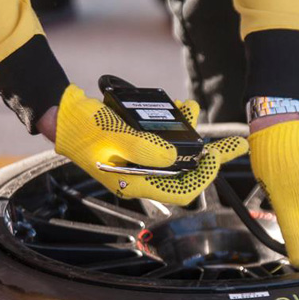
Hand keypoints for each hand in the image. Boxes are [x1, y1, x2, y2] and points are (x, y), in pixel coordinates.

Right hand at [53, 85, 247, 204]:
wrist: (63, 115)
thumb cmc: (83, 128)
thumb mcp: (114, 137)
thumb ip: (146, 149)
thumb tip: (177, 157)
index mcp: (136, 183)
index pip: (180, 191)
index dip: (203, 178)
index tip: (215, 159)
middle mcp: (142, 175)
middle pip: (186, 172)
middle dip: (210, 156)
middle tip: (235, 145)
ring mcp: (142, 160)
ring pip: (178, 152)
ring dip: (192, 132)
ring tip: (198, 111)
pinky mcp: (139, 144)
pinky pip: (165, 138)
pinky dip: (175, 123)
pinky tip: (182, 108)